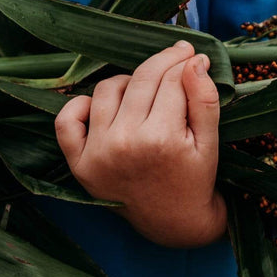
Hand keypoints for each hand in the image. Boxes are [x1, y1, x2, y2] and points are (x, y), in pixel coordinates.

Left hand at [54, 41, 226, 247]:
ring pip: (107, 89)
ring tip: (145, 91)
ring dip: (128, 82)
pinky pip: (67, 120)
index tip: (191, 54)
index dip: (184, 61)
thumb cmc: (194, 179)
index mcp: (161, 139)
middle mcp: (125, 143)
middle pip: (142, 79)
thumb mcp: (210, 142)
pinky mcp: (79, 164)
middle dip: (163, 62)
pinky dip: (80, 106)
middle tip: (176, 57)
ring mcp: (97, 153)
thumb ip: (203, 99)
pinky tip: (101, 107)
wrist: (172, 222)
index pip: (171, 79)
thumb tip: (193, 59)